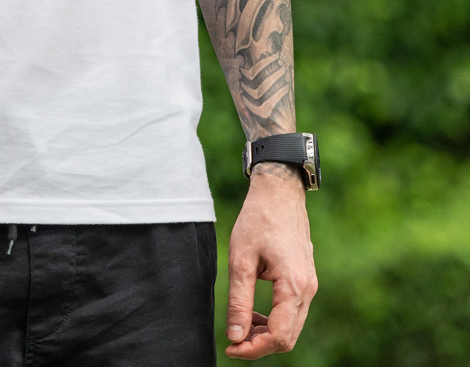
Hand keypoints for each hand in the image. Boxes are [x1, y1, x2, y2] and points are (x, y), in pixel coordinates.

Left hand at [225, 164, 317, 358]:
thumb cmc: (258, 219)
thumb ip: (239, 301)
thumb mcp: (241, 259)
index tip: (230, 348)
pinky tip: (254, 311)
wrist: (279, 191)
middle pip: (288, 337)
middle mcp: (308, 289)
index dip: (254, 349)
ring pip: (292, 326)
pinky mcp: (306, 279)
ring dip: (267, 332)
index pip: (278, 336)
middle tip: (233, 340)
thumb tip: (235, 337)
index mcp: (294, 286)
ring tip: (241, 324)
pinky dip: (275, 318)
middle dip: (260, 345)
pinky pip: (293, 311)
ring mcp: (310, 284)